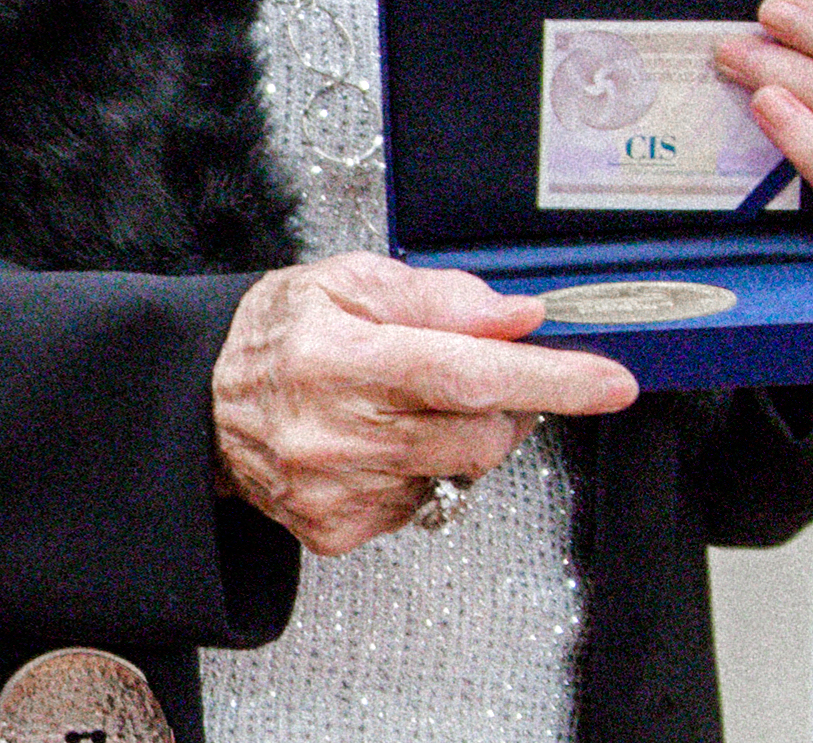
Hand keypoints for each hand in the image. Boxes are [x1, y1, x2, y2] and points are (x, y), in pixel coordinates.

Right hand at [211, 252, 638, 554]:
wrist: (202, 400)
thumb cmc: (277, 333)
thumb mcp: (348, 282)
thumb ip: (439, 297)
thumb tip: (516, 316)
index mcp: (340, 356)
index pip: (466, 371)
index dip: (548, 378)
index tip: (610, 382)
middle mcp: (337, 429)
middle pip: (480, 433)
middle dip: (505, 404)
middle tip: (477, 375)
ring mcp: (337, 488)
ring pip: (459, 471)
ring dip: (460, 438)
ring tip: (406, 406)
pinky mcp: (336, 529)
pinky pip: (420, 504)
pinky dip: (417, 474)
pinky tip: (375, 446)